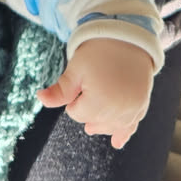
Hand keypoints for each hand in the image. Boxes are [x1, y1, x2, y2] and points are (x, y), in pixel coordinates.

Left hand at [36, 37, 154, 149]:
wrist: (128, 39)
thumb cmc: (99, 52)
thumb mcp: (76, 68)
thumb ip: (60, 90)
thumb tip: (39, 98)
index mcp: (99, 100)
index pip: (76, 114)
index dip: (74, 100)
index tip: (80, 84)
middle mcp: (117, 109)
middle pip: (93, 122)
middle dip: (87, 110)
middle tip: (90, 89)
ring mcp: (131, 109)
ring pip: (110, 127)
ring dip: (101, 124)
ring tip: (93, 123)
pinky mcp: (141, 105)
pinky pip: (131, 125)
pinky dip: (123, 132)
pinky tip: (117, 142)